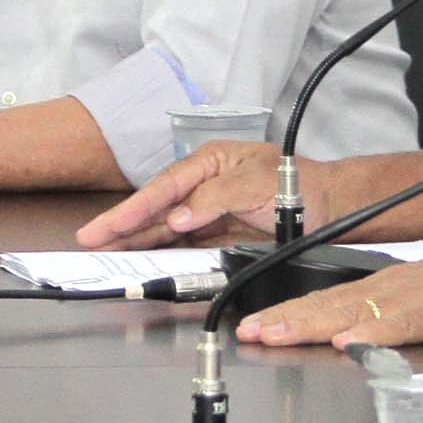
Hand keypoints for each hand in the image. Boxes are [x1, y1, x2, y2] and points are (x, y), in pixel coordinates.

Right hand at [74, 142, 280, 247]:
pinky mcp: (217, 233)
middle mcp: (204, 185)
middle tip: (90, 239)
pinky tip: (140, 259)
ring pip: (164, 227)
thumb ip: (215, 198)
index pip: (164, 187)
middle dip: (122, 224)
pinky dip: (159, 252)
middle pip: (156, 207)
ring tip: (105, 251)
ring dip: (135, 240)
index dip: (134, 208)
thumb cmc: (299, 184)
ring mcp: (209, 210)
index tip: (111, 226)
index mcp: (210, 162)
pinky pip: (182, 244)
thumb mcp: (257, 183)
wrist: (331, 207)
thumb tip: (178, 217)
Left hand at [238, 241, 422, 348]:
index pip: (330, 302)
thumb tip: (361, 344)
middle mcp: (394, 289)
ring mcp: (415, 299)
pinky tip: (350, 342)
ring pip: (353, 312)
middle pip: (329, 305)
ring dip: (311, 324)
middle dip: (285, 320)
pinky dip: (374, 334)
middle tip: (246, 331)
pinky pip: (403, 324)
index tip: (255, 326)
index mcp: (390, 289)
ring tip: (276, 333)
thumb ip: (396, 324)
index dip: (290, 314)